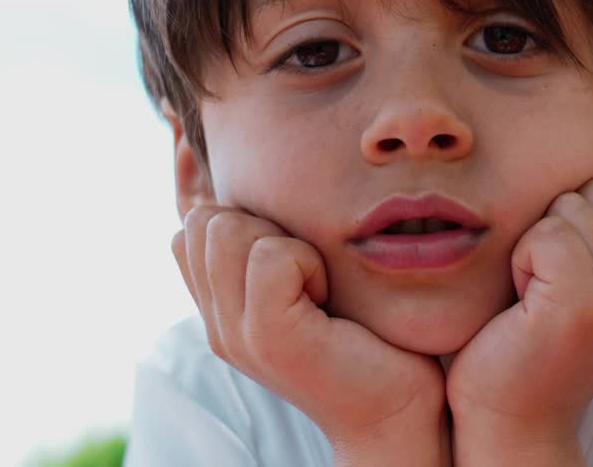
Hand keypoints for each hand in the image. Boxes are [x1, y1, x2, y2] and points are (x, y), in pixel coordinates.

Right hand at [172, 205, 449, 461]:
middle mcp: (216, 323)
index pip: (193, 224)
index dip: (247, 217)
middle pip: (206, 220)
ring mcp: (235, 335)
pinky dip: (309, 262)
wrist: (400, 406)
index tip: (296, 260)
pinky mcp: (268, 338)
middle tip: (311, 275)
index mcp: (219, 308)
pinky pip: (270, 256)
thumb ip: (269, 242)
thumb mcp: (307, 277)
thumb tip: (243, 185)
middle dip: (265, 226)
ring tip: (319, 287)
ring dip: (288, 243)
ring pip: (229, 230)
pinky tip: (328, 297)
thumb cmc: (368, 334)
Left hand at [446, 179, 592, 460]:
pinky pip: (544, 233)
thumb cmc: (538, 338)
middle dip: (557, 231)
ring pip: (569, 207)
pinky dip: (519, 261)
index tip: (569, 282)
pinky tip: (525, 305)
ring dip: (535, 246)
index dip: (579, 225)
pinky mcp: (587, 302)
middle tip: (549, 293)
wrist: (513, 413)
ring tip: (538, 299)